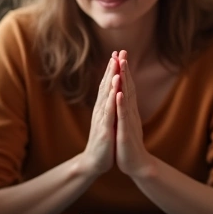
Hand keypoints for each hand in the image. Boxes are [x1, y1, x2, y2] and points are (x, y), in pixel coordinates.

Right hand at [80, 54, 117, 177]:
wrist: (95, 161)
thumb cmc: (103, 141)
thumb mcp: (107, 120)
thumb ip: (109, 107)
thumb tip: (113, 93)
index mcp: (103, 108)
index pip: (108, 85)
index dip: (112, 69)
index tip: (117, 54)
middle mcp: (100, 110)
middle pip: (106, 86)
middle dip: (112, 69)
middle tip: (116, 52)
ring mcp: (101, 119)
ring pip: (107, 97)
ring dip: (111, 81)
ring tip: (116, 66)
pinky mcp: (104, 130)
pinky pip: (109, 113)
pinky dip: (112, 101)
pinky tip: (116, 91)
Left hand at [114, 51, 156, 178]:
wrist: (137, 164)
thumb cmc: (129, 144)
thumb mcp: (126, 122)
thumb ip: (126, 109)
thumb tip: (124, 95)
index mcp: (129, 110)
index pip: (127, 86)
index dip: (124, 70)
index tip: (120, 54)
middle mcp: (130, 112)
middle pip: (129, 87)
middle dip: (125, 69)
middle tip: (123, 51)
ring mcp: (129, 121)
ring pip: (127, 98)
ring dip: (124, 81)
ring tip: (122, 65)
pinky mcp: (126, 132)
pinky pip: (123, 117)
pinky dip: (121, 104)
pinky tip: (119, 94)